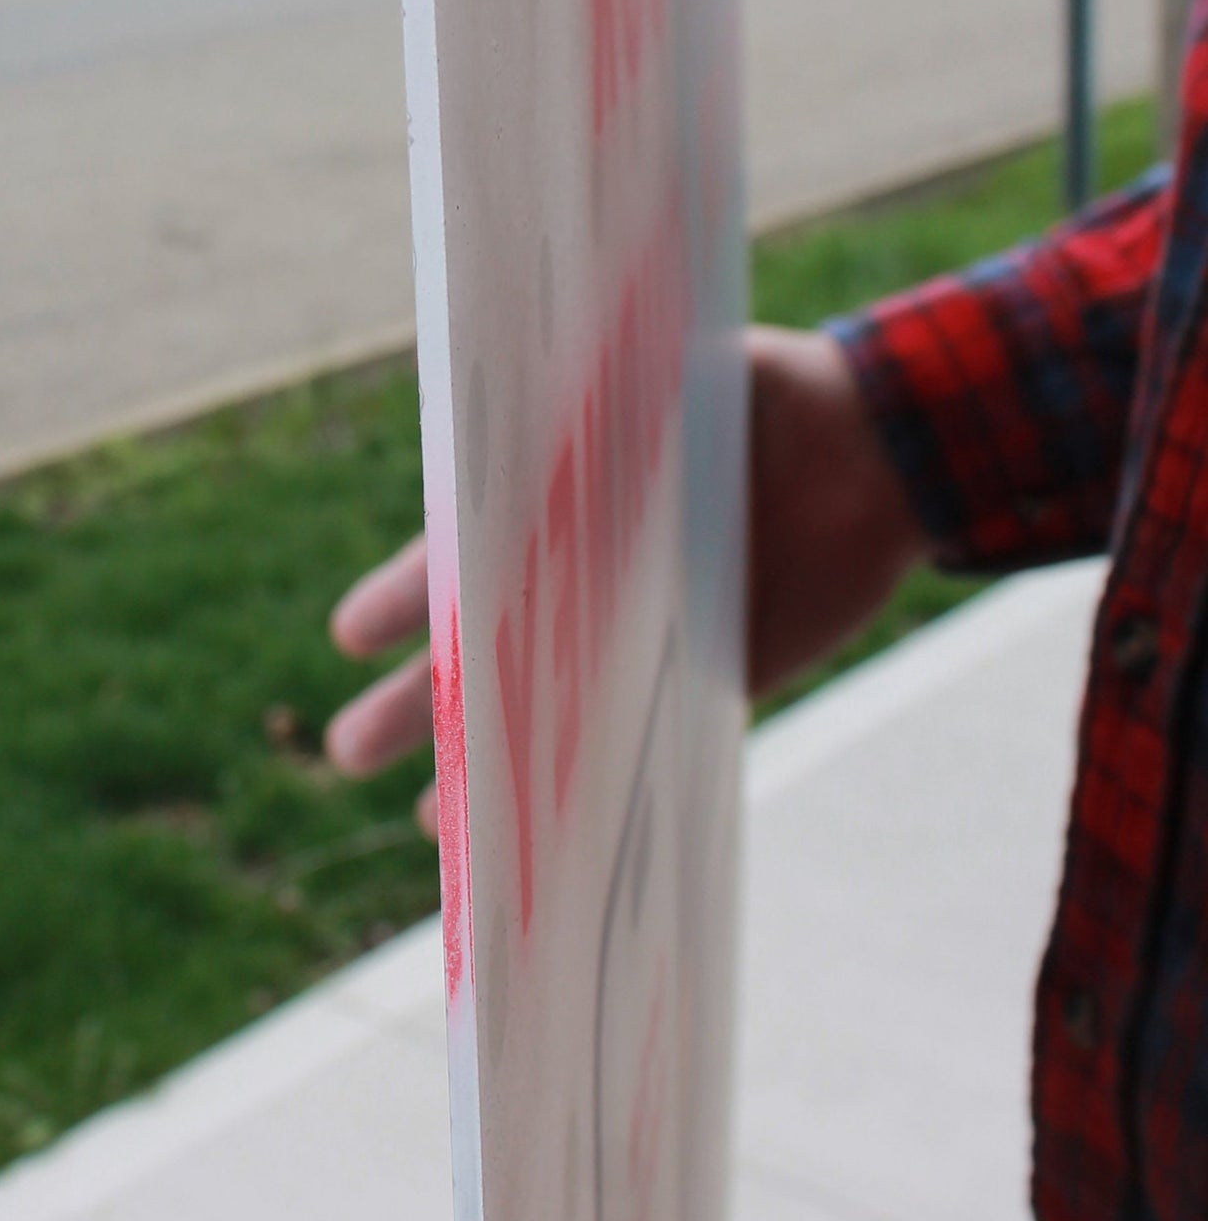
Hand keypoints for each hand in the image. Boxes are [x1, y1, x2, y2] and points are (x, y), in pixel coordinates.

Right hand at [322, 328, 926, 835]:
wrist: (876, 453)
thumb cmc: (758, 397)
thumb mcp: (669, 382)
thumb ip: (605, 414)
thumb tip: (530, 422)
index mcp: (560, 491)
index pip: (463, 549)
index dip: (409, 593)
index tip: (353, 635)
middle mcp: (584, 567)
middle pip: (483, 643)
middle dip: (415, 699)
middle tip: (346, 751)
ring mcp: (638, 629)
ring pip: (543, 709)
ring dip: (486, 765)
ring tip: (428, 823)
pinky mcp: (705, 677)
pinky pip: (633, 743)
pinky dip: (585, 789)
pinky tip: (541, 838)